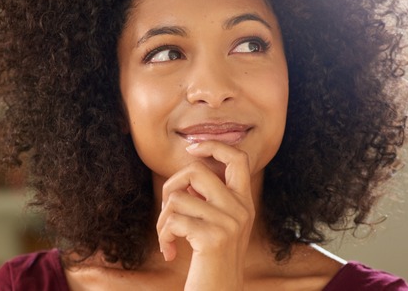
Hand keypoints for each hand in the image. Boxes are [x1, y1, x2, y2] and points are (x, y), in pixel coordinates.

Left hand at [157, 141, 254, 289]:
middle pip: (196, 171)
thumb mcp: (219, 225)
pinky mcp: (212, 238)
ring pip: (177, 197)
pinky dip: (162, 236)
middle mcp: (241, 209)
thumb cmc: (210, 261)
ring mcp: (229, 223)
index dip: (213, 146)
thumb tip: (189, 169)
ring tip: (167, 238)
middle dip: (171, 186)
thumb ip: (211, 198)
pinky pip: (172, 220)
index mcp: (245, 203)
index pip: (238, 158)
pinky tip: (169, 251)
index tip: (191, 149)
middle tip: (168, 211)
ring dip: (162, 220)